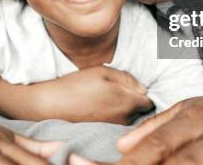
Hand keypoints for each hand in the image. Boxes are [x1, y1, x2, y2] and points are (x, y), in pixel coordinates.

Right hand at [35, 66, 153, 124]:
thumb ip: (126, 78)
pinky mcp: (103, 130)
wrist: (52, 105)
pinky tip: (100, 105)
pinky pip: (117, 121)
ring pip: (129, 116)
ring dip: (124, 107)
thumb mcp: (103, 71)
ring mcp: (114, 126)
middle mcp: (124, 118)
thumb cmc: (77, 85)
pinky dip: (114, 114)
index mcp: (127, 102)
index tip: (135, 86)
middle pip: (140, 110)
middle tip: (120, 88)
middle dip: (135, 100)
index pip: (149, 102)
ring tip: (107, 96)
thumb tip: (142, 87)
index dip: (144, 92)